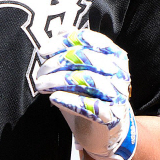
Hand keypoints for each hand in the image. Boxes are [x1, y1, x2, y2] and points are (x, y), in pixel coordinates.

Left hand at [34, 28, 137, 159]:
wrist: (103, 131)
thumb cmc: (88, 95)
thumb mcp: (79, 70)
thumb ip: (71, 49)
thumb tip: (61, 28)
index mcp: (113, 54)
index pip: (88, 40)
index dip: (63, 43)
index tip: (43, 51)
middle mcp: (119, 72)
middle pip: (86, 59)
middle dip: (57, 63)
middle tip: (39, 73)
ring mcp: (118, 93)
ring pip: (88, 80)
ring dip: (59, 81)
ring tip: (41, 86)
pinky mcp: (113, 115)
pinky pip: (91, 106)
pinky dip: (70, 101)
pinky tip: (54, 99)